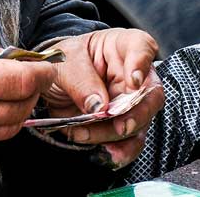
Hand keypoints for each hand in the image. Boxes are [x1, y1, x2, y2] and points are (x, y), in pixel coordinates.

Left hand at [42, 28, 164, 166]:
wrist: (49, 81)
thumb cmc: (63, 61)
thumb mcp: (64, 63)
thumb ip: (80, 81)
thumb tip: (99, 106)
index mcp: (122, 47)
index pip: (142, 47)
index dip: (141, 63)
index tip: (133, 80)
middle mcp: (134, 74)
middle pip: (150, 92)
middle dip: (137, 112)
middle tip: (119, 125)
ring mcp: (130, 100)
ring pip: (140, 120)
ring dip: (117, 133)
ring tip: (88, 135)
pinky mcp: (123, 122)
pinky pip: (131, 139)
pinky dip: (122, 149)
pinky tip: (110, 152)